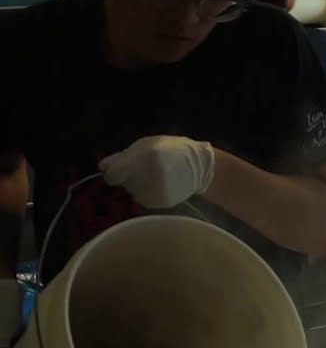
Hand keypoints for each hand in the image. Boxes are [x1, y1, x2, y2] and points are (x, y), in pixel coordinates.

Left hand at [99, 136, 215, 208]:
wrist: (201, 166)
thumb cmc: (172, 149)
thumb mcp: (147, 144)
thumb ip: (123, 156)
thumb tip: (102, 166)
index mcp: (144, 158)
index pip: (112, 175)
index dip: (113, 172)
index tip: (120, 169)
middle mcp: (148, 177)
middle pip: (122, 183)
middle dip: (128, 177)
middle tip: (145, 169)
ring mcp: (155, 192)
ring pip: (132, 192)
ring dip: (138, 185)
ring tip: (155, 176)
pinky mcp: (161, 203)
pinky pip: (144, 199)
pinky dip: (148, 193)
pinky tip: (161, 185)